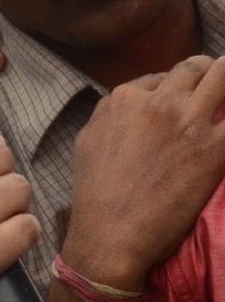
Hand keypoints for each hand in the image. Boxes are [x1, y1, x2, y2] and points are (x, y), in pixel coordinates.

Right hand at [65, 55, 224, 287]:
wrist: (112, 234)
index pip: (161, 75)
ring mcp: (188, 122)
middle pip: (197, 67)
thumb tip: (130, 105)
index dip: (175, 87)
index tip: (182, 103)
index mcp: (124, 98)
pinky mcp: (216, 149)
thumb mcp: (88, 140)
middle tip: (217, 94)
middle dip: (209, 75)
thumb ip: (111, 113)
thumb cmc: (95, 194)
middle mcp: (158, 101)